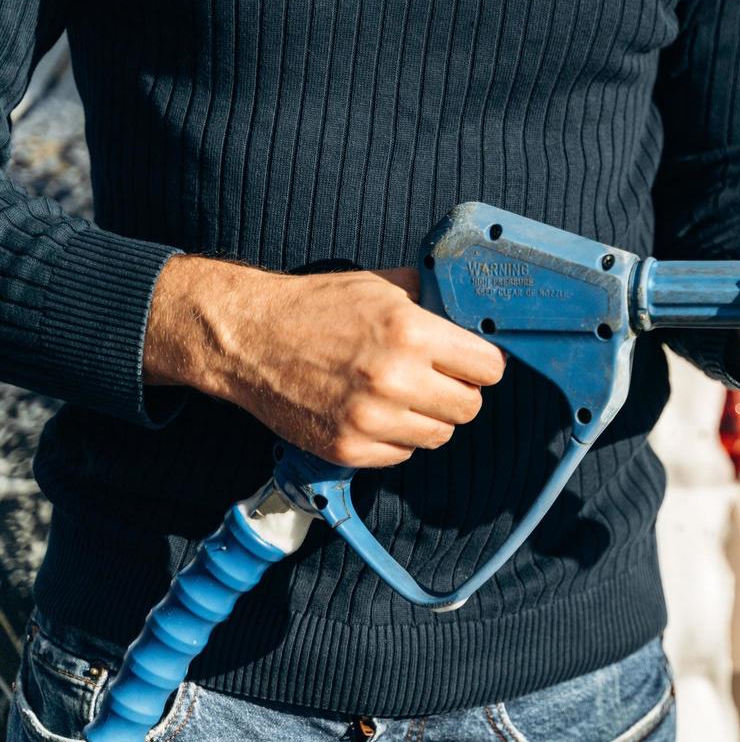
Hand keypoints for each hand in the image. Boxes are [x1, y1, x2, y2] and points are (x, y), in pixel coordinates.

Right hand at [144, 257, 505, 465]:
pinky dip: (398, 438)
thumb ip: (433, 300)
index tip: (473, 361)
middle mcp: (395, 380)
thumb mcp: (381, 286)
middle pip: (470, 407)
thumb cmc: (315, 308)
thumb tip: (476, 313)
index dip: (484, 363)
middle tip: (439, 378)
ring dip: (430, 417)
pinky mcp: (347, 450)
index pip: (489, 368)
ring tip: (405, 394)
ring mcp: (370, 420)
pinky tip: (378, 412)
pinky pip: (403, 455)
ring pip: (440, 435)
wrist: (248, 338)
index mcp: (411, 333)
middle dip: (460, 391)